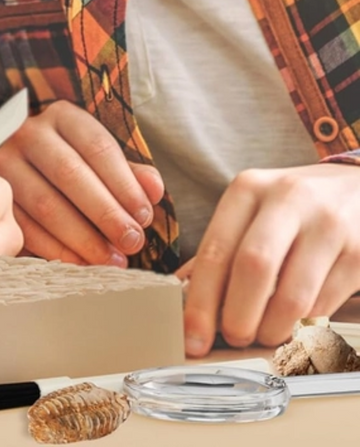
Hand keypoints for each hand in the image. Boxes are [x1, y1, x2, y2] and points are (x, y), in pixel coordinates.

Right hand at [0, 100, 162, 265]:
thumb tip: (153, 190)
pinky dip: (56, 249)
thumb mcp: (101, 160)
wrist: (25, 167)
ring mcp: (4, 162)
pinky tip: (81, 263)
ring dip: (82, 237)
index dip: (124, 183)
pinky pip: (25, 226)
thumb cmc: (74, 164)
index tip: (144, 215)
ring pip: (45, 203)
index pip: (96, 146)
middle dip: (105, 213)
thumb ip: (129, 174)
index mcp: (61, 116)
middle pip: (69, 173)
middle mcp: (27, 132)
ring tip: (112, 259)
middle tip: (131, 242)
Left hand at [182, 163, 359, 356]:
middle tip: (234, 338)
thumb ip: (222, 248)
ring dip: (273, 328)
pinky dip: (304, 322)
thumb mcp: (253, 209)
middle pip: (254, 268)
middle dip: (238, 317)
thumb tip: (184, 296)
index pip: (216, 249)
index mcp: (248, 188)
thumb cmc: (292, 206)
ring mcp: (328, 225)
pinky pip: (324, 303)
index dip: (201, 301)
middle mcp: (287, 199)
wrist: (355, 187)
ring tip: (265, 334)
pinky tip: (296, 317)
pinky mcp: (359, 252)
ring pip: (294, 295)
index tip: (193, 337)